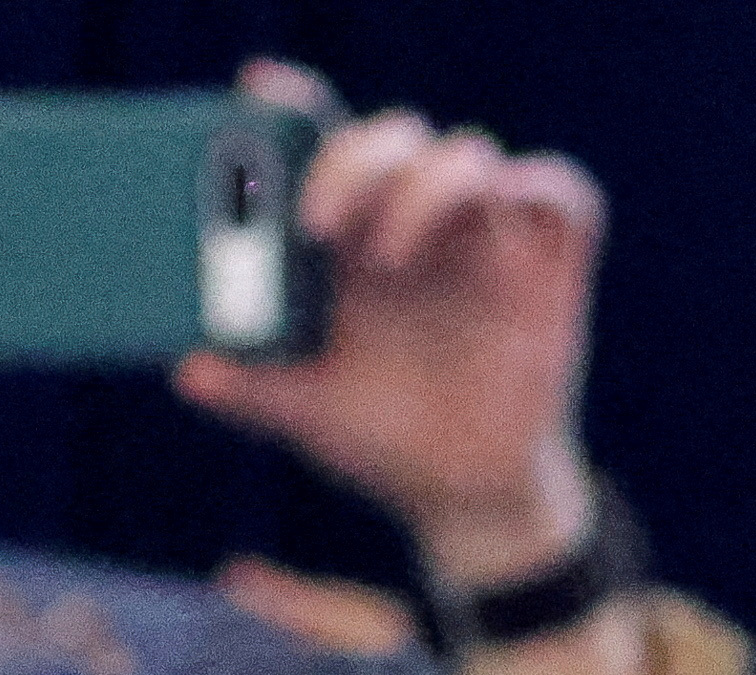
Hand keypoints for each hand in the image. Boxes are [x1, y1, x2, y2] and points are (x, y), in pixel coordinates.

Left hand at [174, 64, 603, 587]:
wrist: (463, 501)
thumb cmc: (383, 444)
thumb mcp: (309, 415)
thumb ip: (254, 389)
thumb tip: (189, 372)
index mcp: (356, 239)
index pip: (332, 143)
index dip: (299, 106)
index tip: (258, 92)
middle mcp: (423, 227)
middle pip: (398, 137)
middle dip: (355, 159)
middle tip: (315, 221)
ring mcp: (490, 245)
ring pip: (471, 156)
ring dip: (424, 187)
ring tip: (386, 256)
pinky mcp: (551, 273)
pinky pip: (566, 198)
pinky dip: (541, 185)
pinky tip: (503, 209)